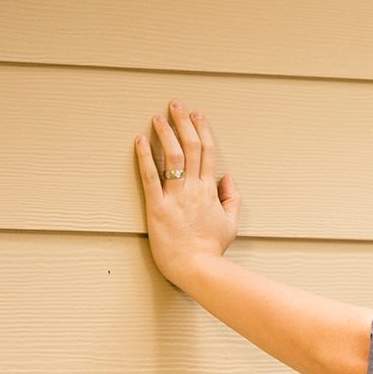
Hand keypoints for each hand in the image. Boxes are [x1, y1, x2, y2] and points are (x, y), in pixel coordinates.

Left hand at [134, 99, 239, 284]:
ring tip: (158, 117)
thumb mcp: (230, 224)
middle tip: (176, 105)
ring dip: (166, 133)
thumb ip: (231, 199)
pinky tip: (140, 141)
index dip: (203, 130)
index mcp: (211, 191)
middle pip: (191, 148)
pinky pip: (150, 177)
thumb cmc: (212, 250)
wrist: (198, 268)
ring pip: (173, 156)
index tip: (197, 115)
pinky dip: (145, 157)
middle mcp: (194, 189)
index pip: (208, 153)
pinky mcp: (157, 207)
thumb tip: (228, 178)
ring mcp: (176, 197)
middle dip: (184, 123)